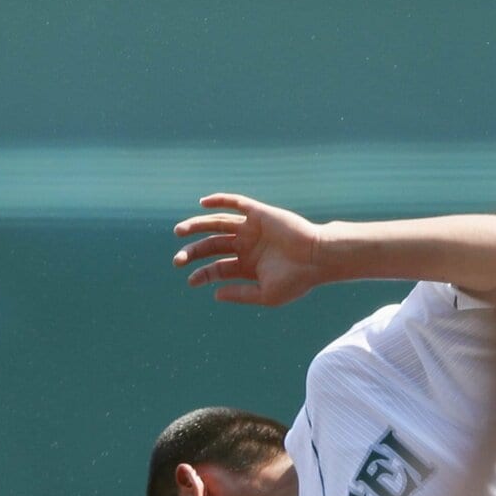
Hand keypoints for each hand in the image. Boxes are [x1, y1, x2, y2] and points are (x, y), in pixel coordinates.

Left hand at [173, 193, 325, 306]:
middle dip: (194, 252)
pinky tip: (202, 204)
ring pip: (218, 224)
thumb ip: (240, 294)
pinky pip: (236, 203)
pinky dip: (219, 201)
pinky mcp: (259, 213)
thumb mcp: (265, 295)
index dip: (202, 273)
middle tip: (178, 260)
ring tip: (179, 232)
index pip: (218, 267)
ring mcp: (251, 228)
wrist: (317, 259)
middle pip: (213, 245)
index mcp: (247, 266)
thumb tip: (215, 293)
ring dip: (197, 225)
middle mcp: (247, 246)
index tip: (191, 280)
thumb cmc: (296, 281)